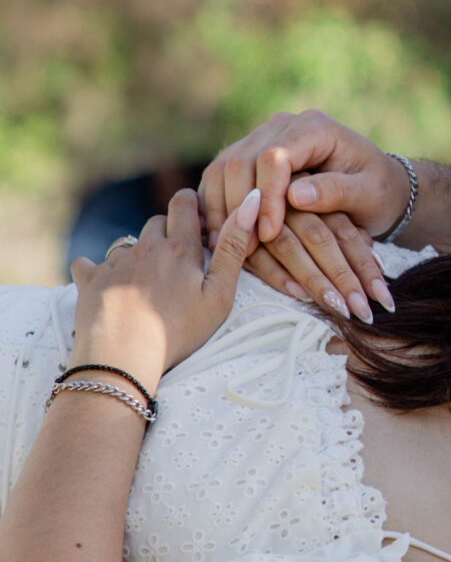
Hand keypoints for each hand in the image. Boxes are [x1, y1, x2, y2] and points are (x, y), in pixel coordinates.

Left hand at [70, 189, 261, 389]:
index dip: (190, 203)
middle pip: (155, 222)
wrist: (123, 360)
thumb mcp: (219, 295)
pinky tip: (105, 285)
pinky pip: (88, 263)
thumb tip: (252, 201)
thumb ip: (234, 248)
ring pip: (126, 243)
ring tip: (143, 281)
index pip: (184, 203)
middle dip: (165, 232)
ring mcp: (115, 262)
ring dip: (135, 253)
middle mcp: (145, 247)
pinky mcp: (90, 280)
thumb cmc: (178, 332)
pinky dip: (97, 271)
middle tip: (175, 259)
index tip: (194, 216)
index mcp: (180, 247)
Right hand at [199, 112, 404, 317]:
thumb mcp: (368, 194)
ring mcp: (261, 139)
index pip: (275, 157)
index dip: (268, 197)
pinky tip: (223, 238)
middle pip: (241, 161)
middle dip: (240, 207)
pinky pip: (219, 179)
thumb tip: (295, 195)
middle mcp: (282, 126)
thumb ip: (337, 191)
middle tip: (246, 248)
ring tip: (232, 247)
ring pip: (222, 169)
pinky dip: (217, 208)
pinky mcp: (248, 158)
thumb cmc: (377, 191)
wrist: (375, 186)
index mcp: (314, 128)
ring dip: (222, 209)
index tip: (270, 234)